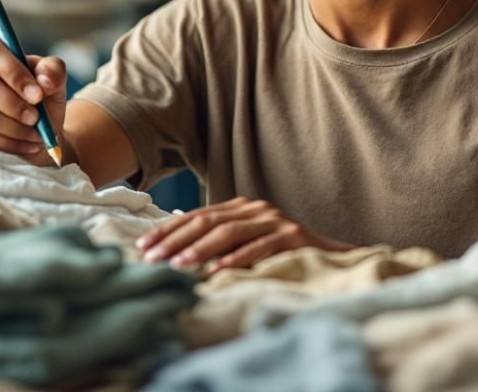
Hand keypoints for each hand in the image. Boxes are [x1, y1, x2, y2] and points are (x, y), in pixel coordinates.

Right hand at [0, 33, 66, 164]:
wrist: (35, 135)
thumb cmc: (38, 100)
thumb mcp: (52, 80)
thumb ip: (53, 70)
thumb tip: (44, 80)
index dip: (14, 72)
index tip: (37, 94)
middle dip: (16, 105)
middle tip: (36, 117)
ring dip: (15, 127)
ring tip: (36, 133)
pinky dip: (8, 142)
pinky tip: (25, 143)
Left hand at [136, 197, 352, 272]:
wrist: (334, 256)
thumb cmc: (282, 255)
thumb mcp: (246, 244)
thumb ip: (218, 242)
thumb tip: (174, 252)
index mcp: (242, 208)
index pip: (197, 216)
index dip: (168, 229)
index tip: (143, 246)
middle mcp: (256, 209)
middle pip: (207, 222)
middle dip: (175, 240)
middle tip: (151, 258)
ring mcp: (275, 221)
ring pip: (229, 232)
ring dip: (199, 249)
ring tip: (177, 264)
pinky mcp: (292, 237)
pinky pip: (258, 248)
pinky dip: (236, 259)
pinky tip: (216, 270)